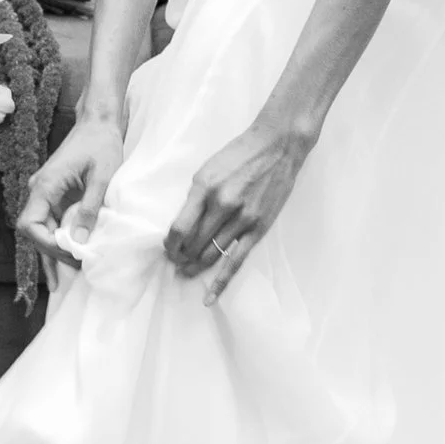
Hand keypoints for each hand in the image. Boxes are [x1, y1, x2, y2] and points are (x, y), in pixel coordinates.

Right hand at [16, 111, 124, 276]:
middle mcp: (39, 190)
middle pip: (33, 232)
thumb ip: (89, 208)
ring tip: (66, 278)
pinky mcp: (55, 194)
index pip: (29, 224)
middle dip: (50, 253)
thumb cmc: (101, 144)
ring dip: (53, 251)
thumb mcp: (102, 177)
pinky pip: (51, 222)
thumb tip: (79, 241)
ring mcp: (46, 193)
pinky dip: (58, 239)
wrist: (99, 122)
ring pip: (41, 229)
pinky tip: (67, 257)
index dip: (45, 244)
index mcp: (45, 184)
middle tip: (75, 270)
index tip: (70, 253)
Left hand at [164, 116, 311, 305]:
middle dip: (180, 256)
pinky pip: (236, 261)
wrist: (277, 146)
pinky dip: (221, 282)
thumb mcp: (208, 169)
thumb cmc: (239, 154)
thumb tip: (183, 226)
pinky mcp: (258, 228)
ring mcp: (242, 218)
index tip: (167, 248)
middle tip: (174, 262)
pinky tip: (209, 297)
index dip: (169, 244)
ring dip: (195, 267)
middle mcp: (222, 205)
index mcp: (205, 187)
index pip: (179, 227)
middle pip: (193, 244)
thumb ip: (196, 197)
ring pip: (211, 255)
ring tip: (186, 272)